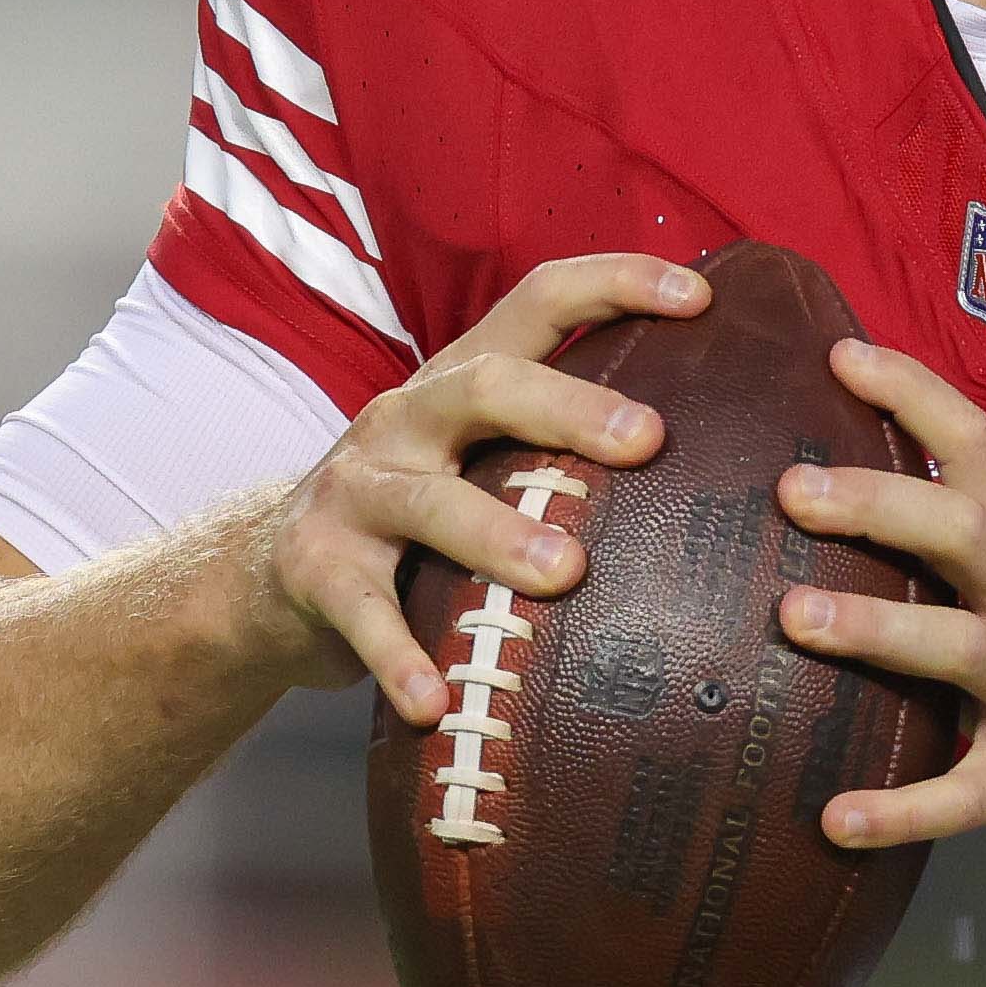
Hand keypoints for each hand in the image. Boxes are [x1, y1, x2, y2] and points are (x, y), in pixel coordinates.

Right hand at [235, 252, 703, 726]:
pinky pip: (362, 613)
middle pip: (488, 386)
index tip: (699, 298)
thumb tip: (716, 457)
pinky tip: (436, 701)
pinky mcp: (317, 569)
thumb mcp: (481, 460)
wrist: (268, 575)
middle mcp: (407, 418)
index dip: (614, 285)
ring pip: (428, 501)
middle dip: (570, 408)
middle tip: (648, 444)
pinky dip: (400, 657)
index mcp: (461, 381)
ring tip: (565, 574)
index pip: (538, 303)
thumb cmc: (419, 520)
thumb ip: (562, 447)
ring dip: (498, 534)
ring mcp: (356, 491)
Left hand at [778, 340, 985, 942]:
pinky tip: (835, 821)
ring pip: (965, 647)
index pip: (977, 451)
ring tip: (795, 619)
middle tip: (790, 490)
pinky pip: (967, 794)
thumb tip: (828, 503)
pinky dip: (901, 808)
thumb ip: (955, 559)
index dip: (913, 394)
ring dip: (879, 627)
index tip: (838, 354)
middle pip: (965, 533)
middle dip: (879, 502)